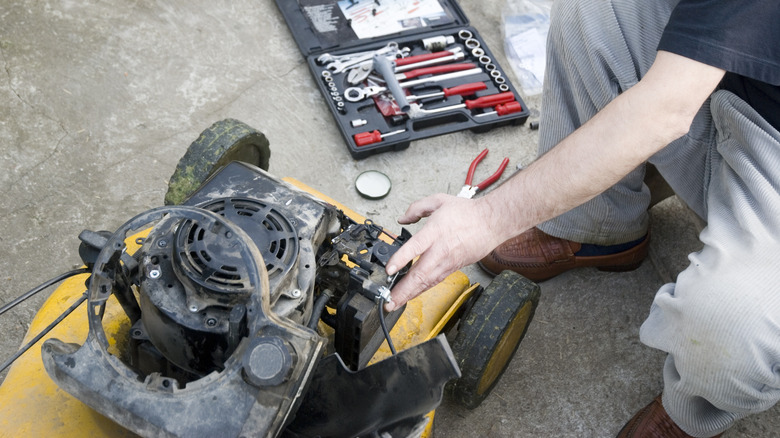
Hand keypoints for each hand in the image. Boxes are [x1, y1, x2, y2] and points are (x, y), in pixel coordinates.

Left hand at [385, 193, 504, 310]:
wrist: (491, 222)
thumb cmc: (467, 213)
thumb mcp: (439, 201)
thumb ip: (417, 208)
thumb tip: (403, 219)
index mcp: (435, 231)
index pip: (415, 246)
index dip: (401, 259)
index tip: (389, 269)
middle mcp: (440, 250)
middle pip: (420, 273)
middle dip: (402, 289)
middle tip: (388, 301)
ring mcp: (447, 262)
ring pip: (426, 282)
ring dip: (410, 294)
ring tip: (395, 304)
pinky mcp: (453, 268)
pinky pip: (434, 282)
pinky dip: (421, 290)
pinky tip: (411, 295)